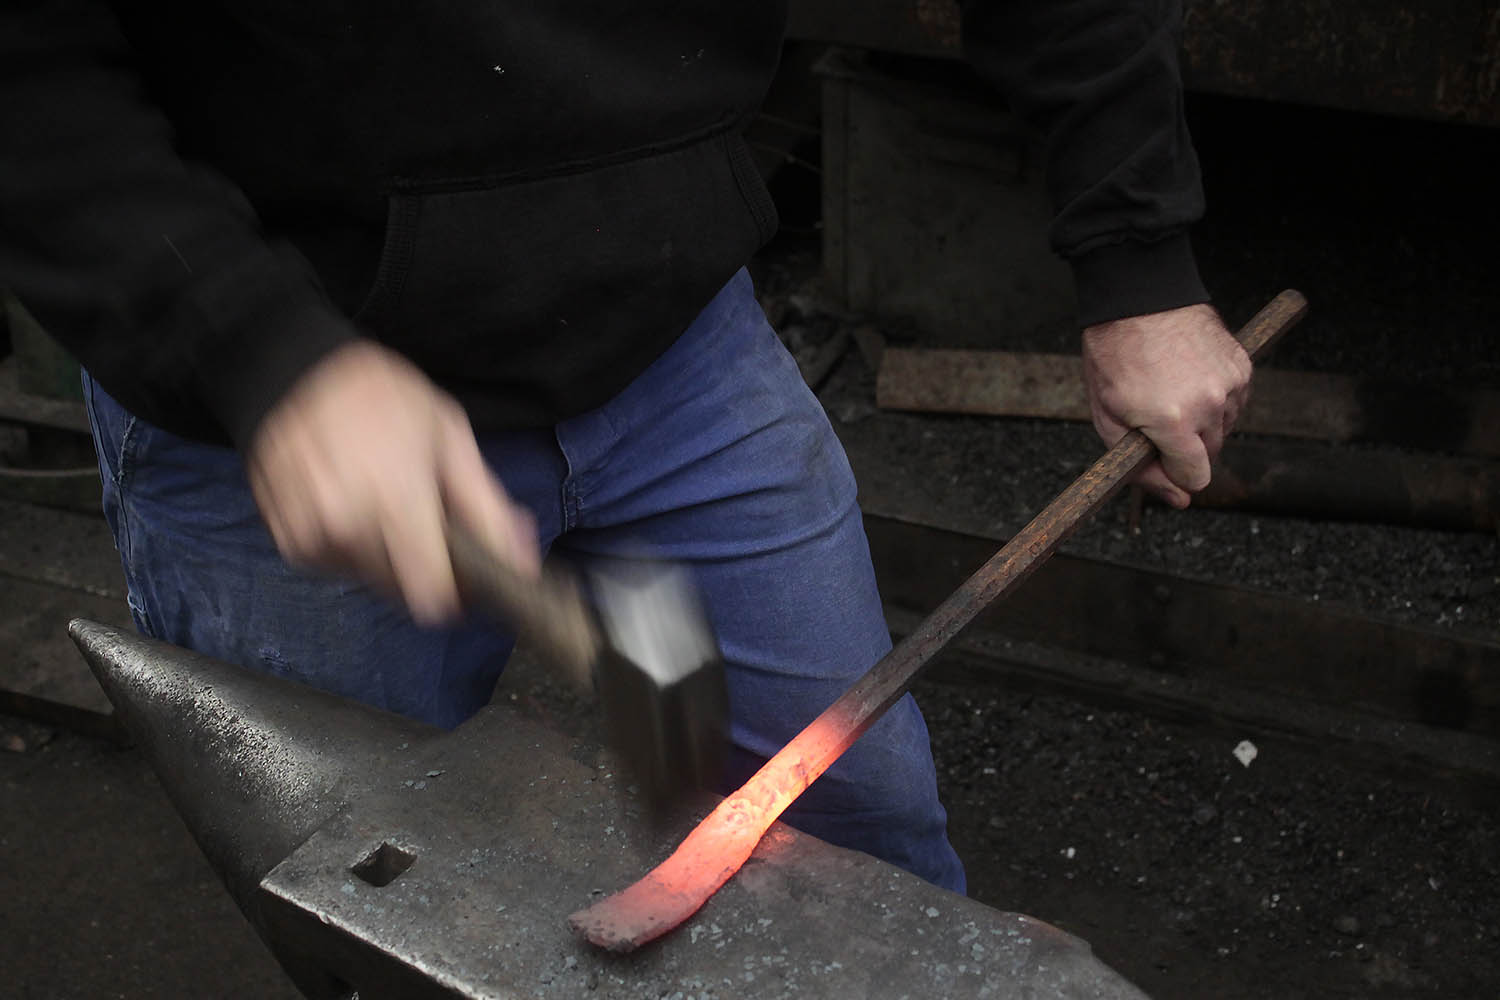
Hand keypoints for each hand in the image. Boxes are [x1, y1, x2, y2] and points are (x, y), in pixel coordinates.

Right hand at [247, 339, 539, 624]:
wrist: (296, 372)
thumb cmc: (384, 399)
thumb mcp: (451, 439)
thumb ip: (488, 507)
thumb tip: (522, 561)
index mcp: (396, 501)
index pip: (430, 597)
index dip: (455, 593)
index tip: (462, 575)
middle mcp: (347, 527)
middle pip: (402, 591)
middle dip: (422, 567)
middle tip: (422, 519)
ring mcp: (311, 537)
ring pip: (368, 580)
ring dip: (384, 557)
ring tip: (383, 503)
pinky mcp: (288, 541)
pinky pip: (333, 565)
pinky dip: (348, 547)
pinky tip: (350, 505)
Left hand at [1081, 303, 1250, 507]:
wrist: (1138, 299)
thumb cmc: (1115, 359)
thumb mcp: (1109, 419)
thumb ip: (1142, 468)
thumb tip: (1178, 500)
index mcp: (1173, 422)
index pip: (1196, 478)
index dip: (1175, 473)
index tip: (1160, 457)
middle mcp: (1208, 404)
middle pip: (1210, 455)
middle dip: (1185, 446)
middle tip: (1158, 416)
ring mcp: (1230, 384)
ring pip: (1224, 428)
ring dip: (1202, 421)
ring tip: (1172, 391)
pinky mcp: (1243, 366)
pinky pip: (1235, 402)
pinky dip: (1215, 398)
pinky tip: (1189, 378)